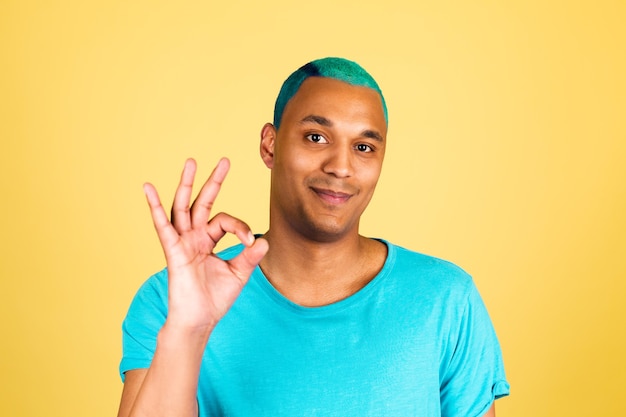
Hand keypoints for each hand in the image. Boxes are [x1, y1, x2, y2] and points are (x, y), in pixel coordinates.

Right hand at [143, 158, 268, 333]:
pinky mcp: (173, 251)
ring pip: (183, 207)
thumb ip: (249, 256)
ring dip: (187, 184)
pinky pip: (163, 226)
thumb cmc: (215, 299)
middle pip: (203, 202)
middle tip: (225, 160)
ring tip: (191, 162)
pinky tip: (149, 189)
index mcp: (208, 240)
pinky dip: (155, 207)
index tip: (249, 241)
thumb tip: (263, 239)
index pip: (225, 220)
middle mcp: (194, 237)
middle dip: (213, 181)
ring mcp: (182, 242)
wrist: (199, 320)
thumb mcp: (238, 274)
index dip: (240, 227)